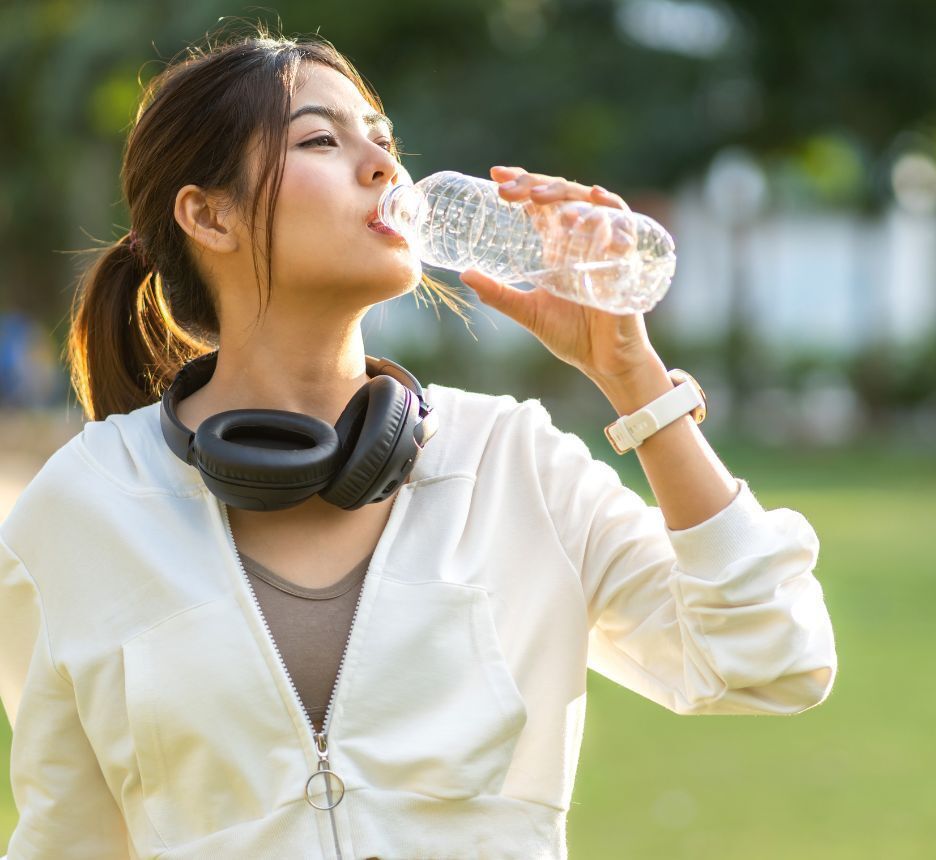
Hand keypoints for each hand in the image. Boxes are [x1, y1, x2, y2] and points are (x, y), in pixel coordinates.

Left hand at [459, 165, 658, 381]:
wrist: (603, 362)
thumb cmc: (571, 336)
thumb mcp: (528, 312)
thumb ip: (498, 294)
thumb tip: (465, 274)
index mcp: (559, 247)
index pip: (542, 204)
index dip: (522, 182)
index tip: (495, 175)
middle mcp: (582, 240)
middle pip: (564, 195)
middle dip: (536, 184)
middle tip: (509, 189)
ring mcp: (605, 248)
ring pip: (591, 204)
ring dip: (567, 196)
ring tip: (542, 200)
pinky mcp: (625, 262)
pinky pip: (626, 227)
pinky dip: (613, 212)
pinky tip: (597, 201)